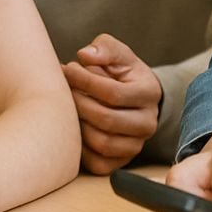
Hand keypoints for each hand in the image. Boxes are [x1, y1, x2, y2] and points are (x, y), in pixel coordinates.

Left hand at [62, 33, 161, 172]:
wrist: (133, 101)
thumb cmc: (122, 75)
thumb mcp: (118, 55)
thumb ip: (104, 48)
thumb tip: (85, 55)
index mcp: (149, 94)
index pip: (113, 93)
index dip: (85, 80)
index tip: (67, 69)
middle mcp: (147, 123)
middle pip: (106, 119)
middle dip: (78, 102)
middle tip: (62, 88)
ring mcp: (136, 146)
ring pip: (102, 143)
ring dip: (77, 125)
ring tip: (66, 107)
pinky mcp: (121, 163)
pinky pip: (98, 163)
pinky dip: (80, 149)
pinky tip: (72, 128)